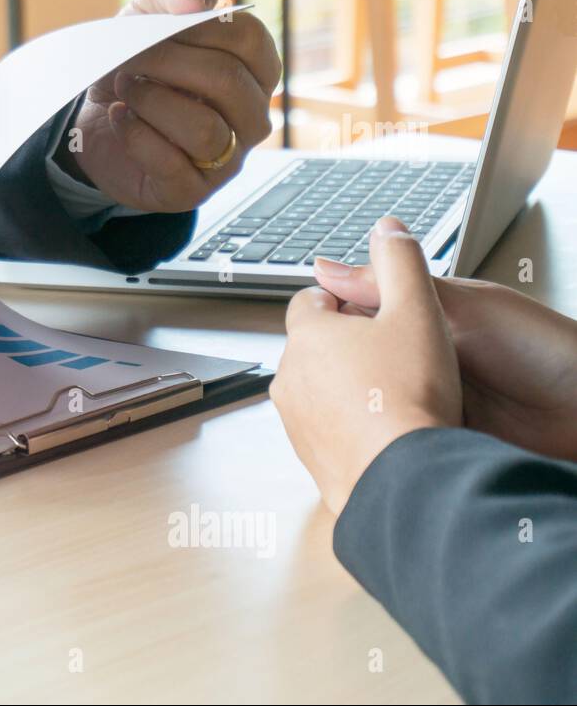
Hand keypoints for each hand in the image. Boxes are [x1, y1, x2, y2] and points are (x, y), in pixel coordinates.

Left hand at [67, 0, 280, 211]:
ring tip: (125, 90)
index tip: (155, 26)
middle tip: (129, 58)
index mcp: (256, 68)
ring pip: (204, 129)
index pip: (248, 38)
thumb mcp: (151, 12)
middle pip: (226, 83)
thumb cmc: (139, 65)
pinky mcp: (192, 192)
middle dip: (165, 63)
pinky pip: (172, 164)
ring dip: (152, 102)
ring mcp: (228, 159)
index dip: (196, 26)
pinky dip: (136, 135)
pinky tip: (119, 117)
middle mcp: (252, 116)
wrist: (95, 120)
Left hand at [270, 219, 461, 513]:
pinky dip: (348, 422)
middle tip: (394, 355)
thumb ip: (401, 262)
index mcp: (306, 334)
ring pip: (318, 386)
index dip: (346, 300)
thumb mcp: (417, 311)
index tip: (376, 312)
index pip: (312, 299)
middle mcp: (288, 375)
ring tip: (393, 394)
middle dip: (348, 344)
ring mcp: (293, 418)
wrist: (402, 476)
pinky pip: (326, 426)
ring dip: (347, 385)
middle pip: (315, 344)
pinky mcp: (306, 454)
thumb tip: (387, 229)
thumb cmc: (408, 395)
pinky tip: (384, 428)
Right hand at [314, 249, 576, 462]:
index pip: (360, 313)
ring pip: (372, 400)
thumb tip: (328, 267)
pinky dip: (378, 436)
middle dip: (339, 368)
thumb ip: (395, 286)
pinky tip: (367, 435)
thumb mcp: (463, 307)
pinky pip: (394, 434)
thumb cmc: (543, 352)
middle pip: (359, 360)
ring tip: (343, 407)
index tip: (309, 329)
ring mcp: (428, 398)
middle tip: (323, 376)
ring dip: (356, 405)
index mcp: (426, 319)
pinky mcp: (434, 435)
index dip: (333, 321)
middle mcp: (422, 359)